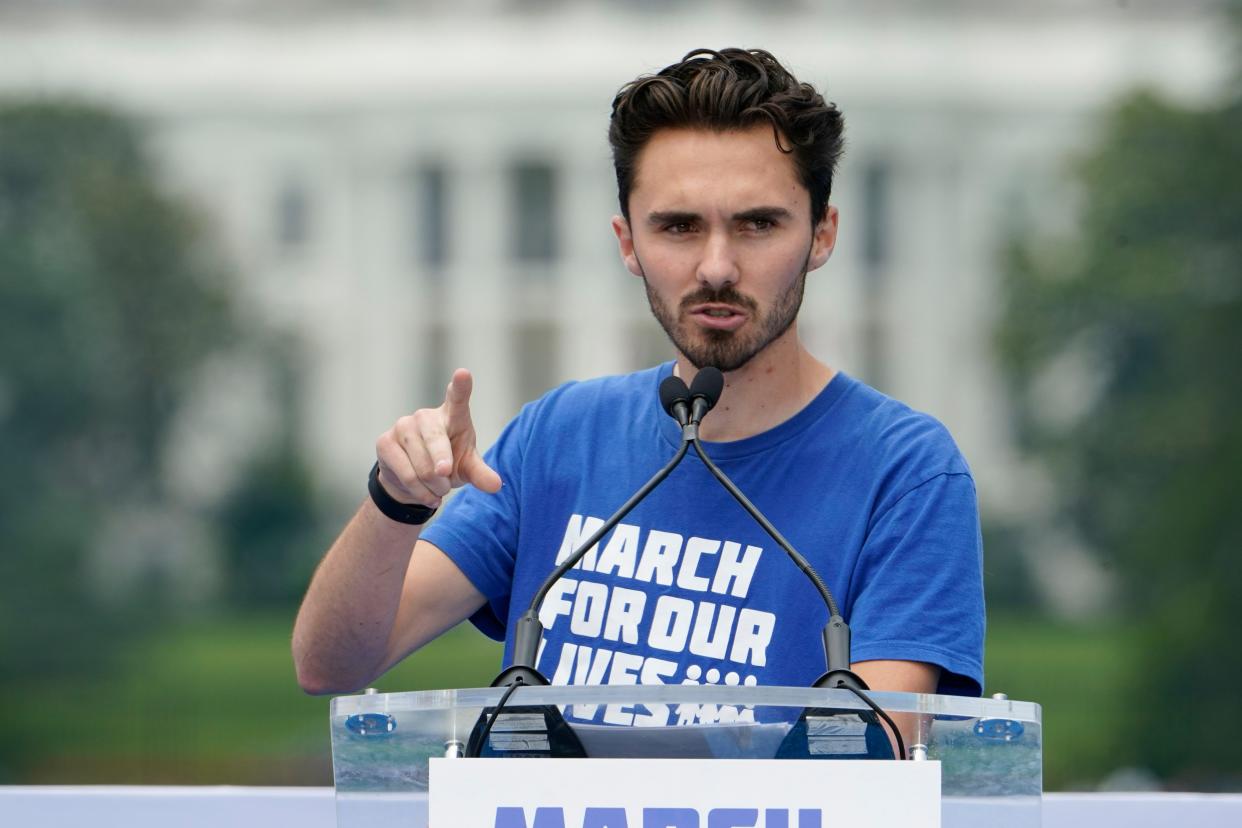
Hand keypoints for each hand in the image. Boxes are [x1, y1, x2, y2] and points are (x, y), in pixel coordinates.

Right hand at [374, 369, 502, 507]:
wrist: (413, 480)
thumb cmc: (447, 464)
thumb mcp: (467, 468)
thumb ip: (481, 474)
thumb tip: (496, 485)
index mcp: (453, 415)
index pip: (458, 398)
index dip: (461, 386)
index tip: (463, 374)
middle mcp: (426, 416)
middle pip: (437, 442)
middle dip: (443, 467)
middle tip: (446, 479)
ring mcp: (403, 426)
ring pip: (422, 466)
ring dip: (435, 486)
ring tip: (439, 488)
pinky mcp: (385, 442)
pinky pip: (406, 475)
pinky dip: (420, 492)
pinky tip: (427, 493)